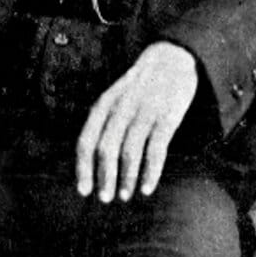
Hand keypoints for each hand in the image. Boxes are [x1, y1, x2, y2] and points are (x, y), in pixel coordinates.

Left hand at [75, 42, 197, 202]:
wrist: (172, 58)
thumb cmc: (140, 85)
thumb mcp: (114, 96)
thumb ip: (104, 121)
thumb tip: (92, 160)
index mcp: (104, 104)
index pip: (87, 140)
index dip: (83, 168)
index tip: (84, 191)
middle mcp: (121, 108)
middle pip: (106, 149)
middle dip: (104, 177)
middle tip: (106, 198)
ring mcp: (145, 112)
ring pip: (129, 152)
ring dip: (127, 178)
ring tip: (126, 195)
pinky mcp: (167, 116)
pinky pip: (156, 150)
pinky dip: (151, 172)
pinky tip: (147, 187)